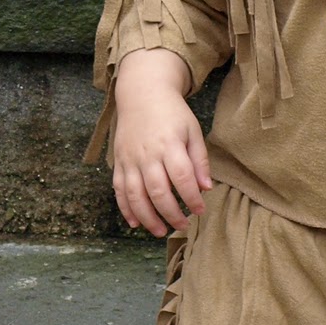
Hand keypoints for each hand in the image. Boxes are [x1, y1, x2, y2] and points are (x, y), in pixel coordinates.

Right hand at [111, 49, 211, 236]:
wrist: (142, 93)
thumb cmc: (172, 113)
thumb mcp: (192, 130)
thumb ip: (199, 160)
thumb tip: (206, 188)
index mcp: (169, 144)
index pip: (182, 178)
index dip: (191, 198)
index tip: (200, 210)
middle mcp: (147, 154)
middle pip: (158, 191)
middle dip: (171, 213)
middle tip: (182, 225)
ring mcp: (130, 159)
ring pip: (136, 195)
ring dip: (147, 217)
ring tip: (159, 231)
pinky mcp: (119, 162)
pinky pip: (119, 189)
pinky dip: (125, 208)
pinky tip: (135, 222)